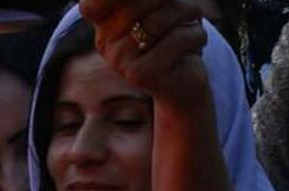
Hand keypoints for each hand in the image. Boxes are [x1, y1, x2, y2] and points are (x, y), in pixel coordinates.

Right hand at [80, 0, 209, 109]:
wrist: (183, 83)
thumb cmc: (174, 36)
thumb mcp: (160, 9)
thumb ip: (148, 1)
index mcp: (104, 23)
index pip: (92, 5)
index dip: (108, 0)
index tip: (155, 3)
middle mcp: (105, 42)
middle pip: (137, 2)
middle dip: (173, 0)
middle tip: (189, 7)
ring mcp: (119, 60)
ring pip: (160, 19)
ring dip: (190, 14)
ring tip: (192, 26)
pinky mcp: (139, 74)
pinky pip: (176, 39)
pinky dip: (196, 35)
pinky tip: (195, 46)